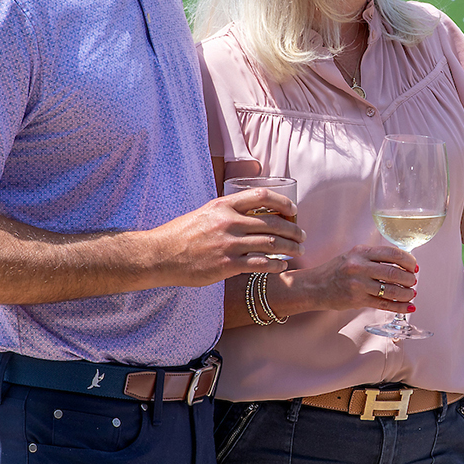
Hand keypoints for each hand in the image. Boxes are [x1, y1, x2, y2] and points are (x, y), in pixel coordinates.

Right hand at [146, 188, 305, 285]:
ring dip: (290, 248)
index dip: (283, 202)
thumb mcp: (205, 212)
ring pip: (271, 243)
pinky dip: (276, 265)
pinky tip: (282, 267)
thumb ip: (227, 212)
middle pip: (273, 222)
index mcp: (224, 205)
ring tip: (299, 252)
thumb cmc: (181, 234)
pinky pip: (260, 264)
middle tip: (303, 236)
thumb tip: (251, 213)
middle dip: (293, 230)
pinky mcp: (226, 265)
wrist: (160, 255)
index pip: (262, 196)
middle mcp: (228, 221)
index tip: (294, 210)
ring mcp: (228, 243)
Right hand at [292, 244, 419, 313]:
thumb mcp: (353, 256)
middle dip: (409, 279)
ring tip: (411, 294)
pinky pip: (383, 304)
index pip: (392, 253)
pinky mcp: (357, 300)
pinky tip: (409, 308)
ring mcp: (358, 284)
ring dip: (406, 294)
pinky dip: (400, 307)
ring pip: (391, 290)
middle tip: (413, 281)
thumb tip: (401, 263)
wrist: (314, 286)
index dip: (408, 260)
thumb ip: (374, 257)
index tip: (414, 266)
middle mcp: (359, 266)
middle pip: (394, 272)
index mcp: (361, 252)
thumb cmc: (336, 270)